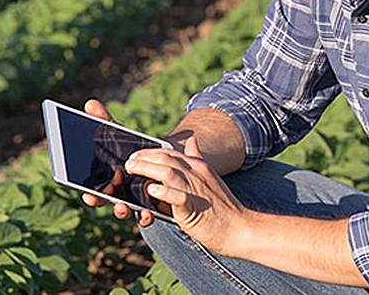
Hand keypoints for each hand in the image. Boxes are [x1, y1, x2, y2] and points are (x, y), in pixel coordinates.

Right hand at [79, 99, 156, 226]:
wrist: (161, 158)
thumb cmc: (132, 148)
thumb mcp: (120, 134)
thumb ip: (106, 121)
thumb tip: (90, 103)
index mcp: (106, 178)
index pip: (93, 189)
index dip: (89, 193)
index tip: (87, 193)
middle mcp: (117, 192)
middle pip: (105, 201)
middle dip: (101, 201)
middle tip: (97, 198)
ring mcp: (132, 201)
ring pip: (123, 210)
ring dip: (121, 211)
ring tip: (122, 207)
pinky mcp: (149, 206)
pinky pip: (144, 216)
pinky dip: (144, 216)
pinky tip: (147, 212)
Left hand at [124, 136, 249, 254]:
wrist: (239, 228)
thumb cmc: (222, 206)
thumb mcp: (210, 177)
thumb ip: (198, 159)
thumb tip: (192, 141)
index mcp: (198, 167)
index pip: (170, 153)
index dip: (150, 152)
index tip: (135, 156)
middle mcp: (196, 174)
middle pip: (166, 159)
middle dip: (144, 158)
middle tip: (128, 162)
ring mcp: (196, 190)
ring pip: (169, 172)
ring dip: (147, 169)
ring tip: (132, 169)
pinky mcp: (194, 208)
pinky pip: (178, 196)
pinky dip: (164, 192)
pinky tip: (151, 191)